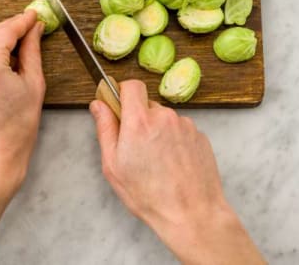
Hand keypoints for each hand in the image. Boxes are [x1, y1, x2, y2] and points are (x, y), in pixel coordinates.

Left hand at [0, 10, 45, 194]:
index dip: (23, 20)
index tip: (35, 15)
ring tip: (20, 43)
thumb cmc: (16, 130)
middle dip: (11, 27)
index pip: (7, 30)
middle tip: (31, 26)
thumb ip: (32, 52)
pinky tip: (4, 61)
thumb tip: (35, 30)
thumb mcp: (33, 86)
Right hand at [89, 80, 264, 264]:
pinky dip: (174, 141)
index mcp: (140, 121)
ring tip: (157, 162)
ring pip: (165, 119)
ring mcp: (185, 125)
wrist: (192, 214)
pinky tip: (172, 164)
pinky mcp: (200, 136)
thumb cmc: (149, 195)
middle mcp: (165, 117)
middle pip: (147, 105)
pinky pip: (180, 130)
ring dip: (158, 132)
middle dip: (139, 120)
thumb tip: (99, 105)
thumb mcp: (114, 166)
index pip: (131, 85)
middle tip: (136, 148)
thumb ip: (105, 129)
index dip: (122, 92)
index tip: (119, 107)